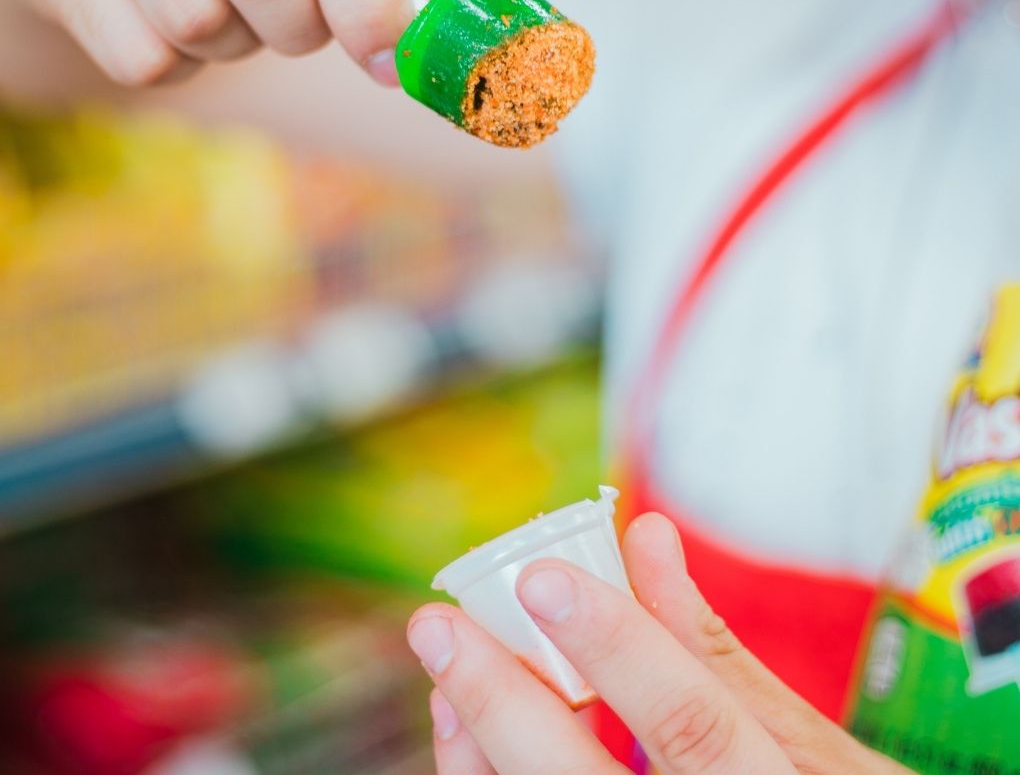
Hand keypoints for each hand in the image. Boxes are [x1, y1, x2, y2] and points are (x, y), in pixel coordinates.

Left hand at [407, 513, 911, 773]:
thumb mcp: (803, 739)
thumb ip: (713, 645)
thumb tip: (647, 532)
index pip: (691, 719)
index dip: (619, 646)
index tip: (542, 577)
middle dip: (505, 704)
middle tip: (438, 627)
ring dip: (482, 748)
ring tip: (443, 676)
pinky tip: (467, 733)